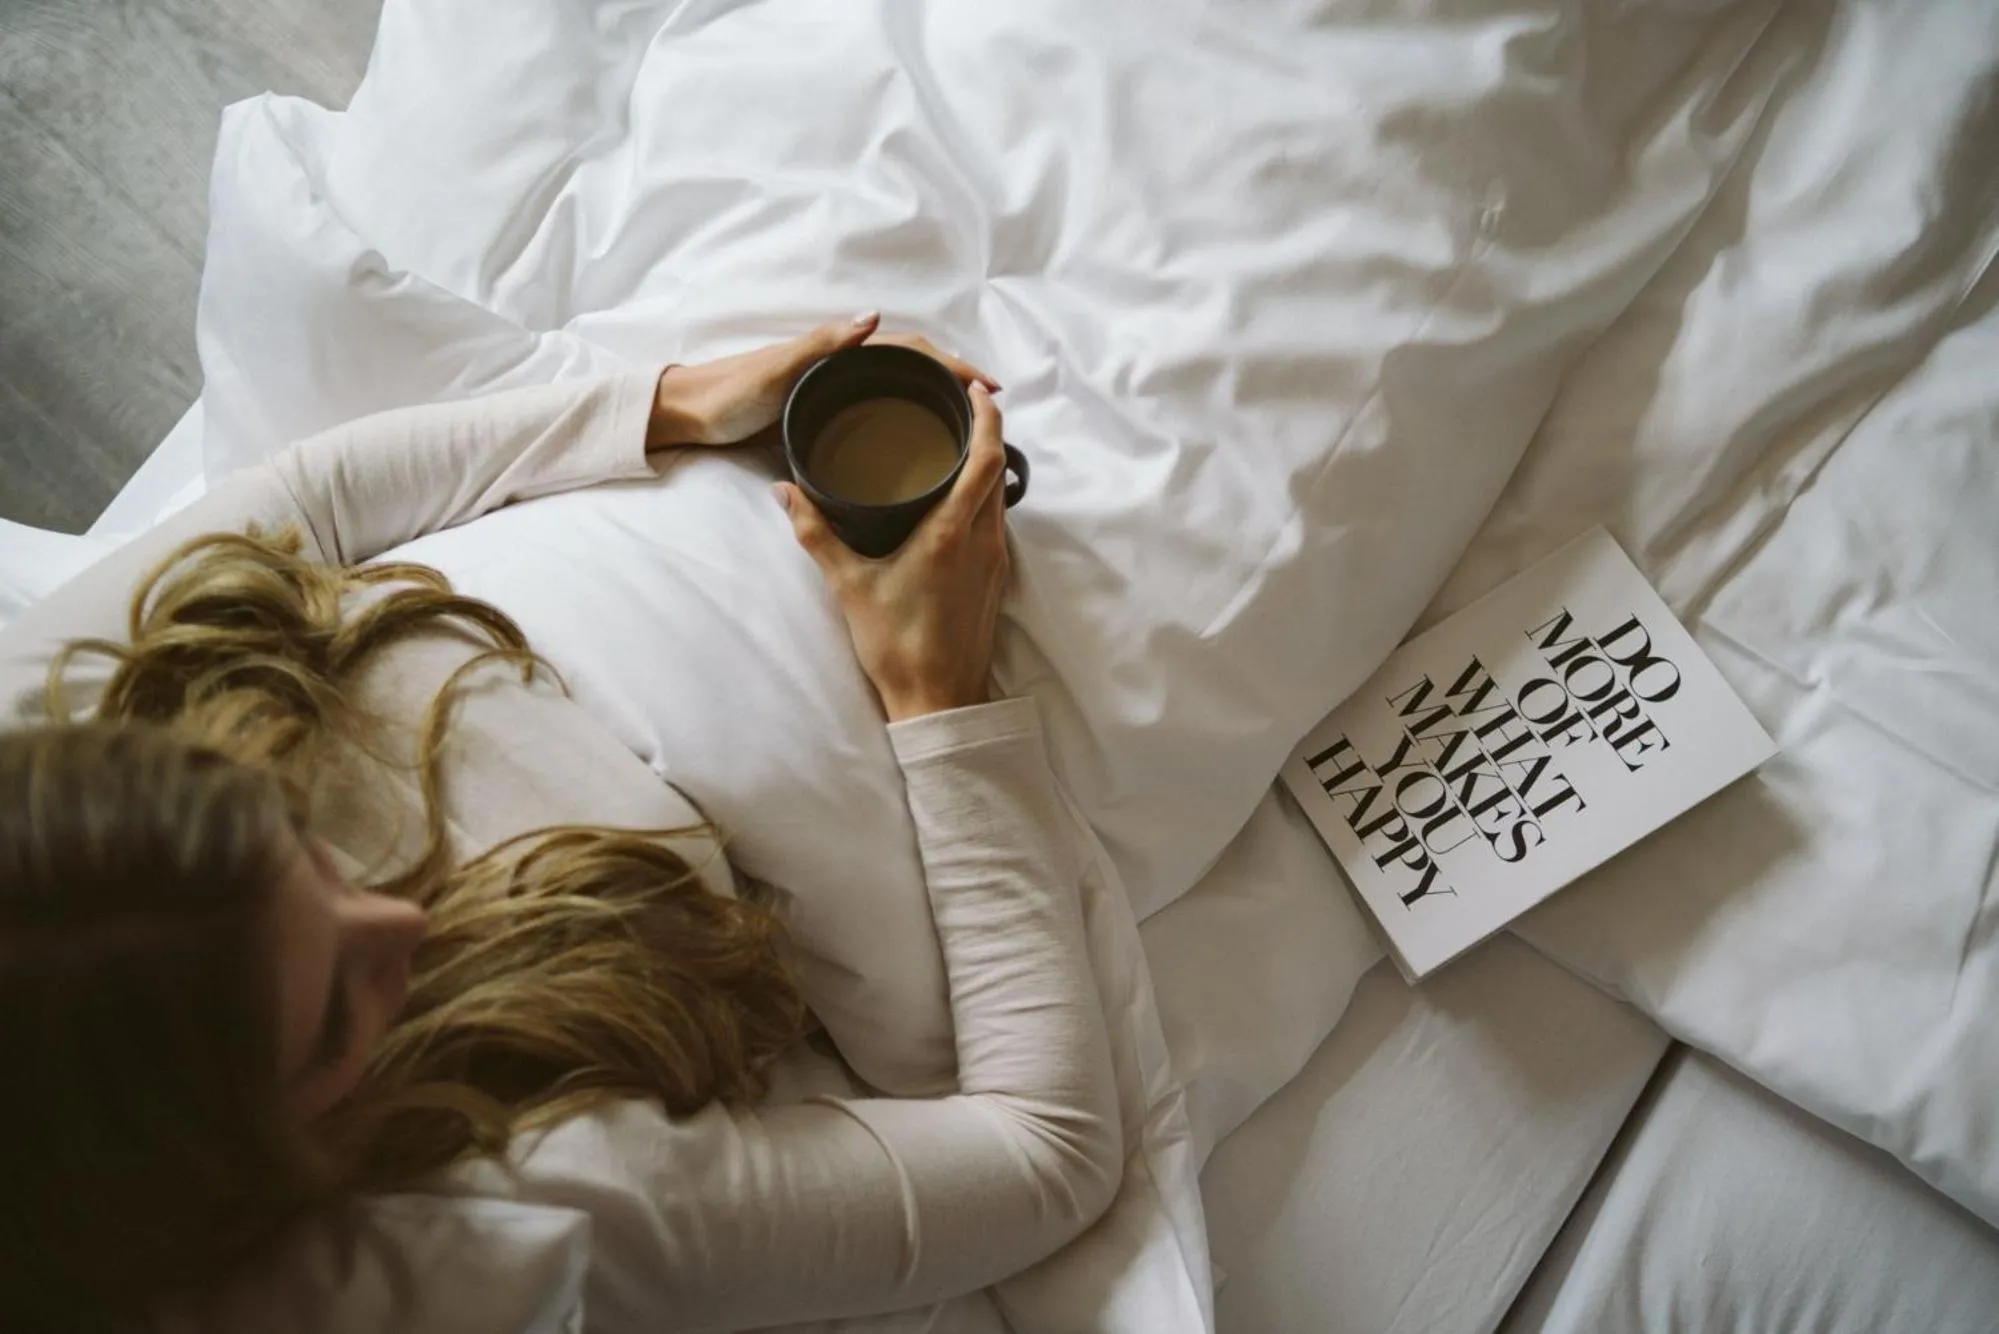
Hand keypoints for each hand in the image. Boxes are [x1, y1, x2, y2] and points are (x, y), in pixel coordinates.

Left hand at [648, 316, 1000, 449]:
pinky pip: (876, 408)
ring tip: (964, 420)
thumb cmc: (729, 392)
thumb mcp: (777, 368)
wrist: (689, 413)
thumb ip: (823, 344)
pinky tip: (913, 437)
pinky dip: (904, 415)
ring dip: (932, 395)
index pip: (909, 350)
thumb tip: (875, 318)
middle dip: (953, 379)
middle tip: (989, 407)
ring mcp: (831, 389)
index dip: (950, 365)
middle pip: (910, 366)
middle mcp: (840, 364)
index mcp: (837, 351)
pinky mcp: (820, 412)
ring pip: (896, 386)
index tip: (986, 386)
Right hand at [776, 382, 1011, 721]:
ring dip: (986, 466)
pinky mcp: (996, 578)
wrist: (938, 699)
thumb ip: (815, 531)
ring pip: (1001, 496)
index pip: (985, 459)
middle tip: (958, 407)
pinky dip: (983, 498)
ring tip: (955, 444)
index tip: (973, 391)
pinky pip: (997, 522)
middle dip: (986, 432)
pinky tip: (956, 498)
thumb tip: (784, 490)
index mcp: (950, 533)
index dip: (986, 418)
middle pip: (999, 470)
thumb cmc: (896, 645)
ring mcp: (995, 560)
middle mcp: (982, 540)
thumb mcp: (848, 585)